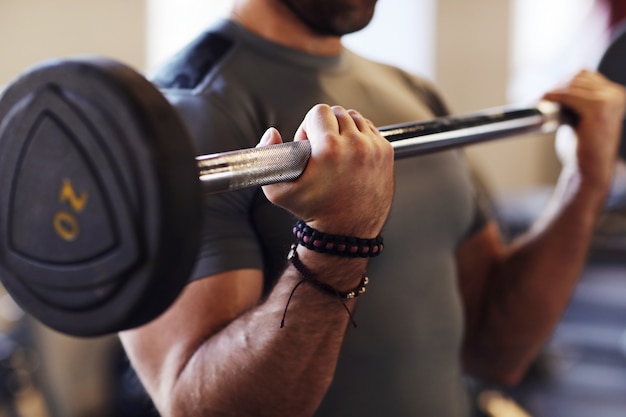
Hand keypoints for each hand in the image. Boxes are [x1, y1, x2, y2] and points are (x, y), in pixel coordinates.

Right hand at [259, 104, 394, 237]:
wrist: (346, 232)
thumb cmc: (315, 213)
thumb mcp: (279, 191)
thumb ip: (268, 156)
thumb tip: (271, 133)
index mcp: (330, 148)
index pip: (319, 112)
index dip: (309, 126)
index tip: (310, 144)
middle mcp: (355, 145)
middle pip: (337, 113)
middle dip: (327, 127)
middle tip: (322, 150)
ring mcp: (374, 148)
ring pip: (355, 119)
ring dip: (345, 130)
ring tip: (338, 152)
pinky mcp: (386, 152)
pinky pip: (371, 130)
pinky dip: (361, 137)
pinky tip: (352, 155)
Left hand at [543, 70, 625, 188]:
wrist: (591, 170)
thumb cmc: (584, 148)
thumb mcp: (582, 118)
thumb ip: (577, 101)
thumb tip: (556, 87)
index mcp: (615, 95)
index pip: (585, 75)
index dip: (563, 82)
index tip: (548, 93)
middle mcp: (616, 95)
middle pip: (578, 77)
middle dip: (557, 86)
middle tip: (541, 97)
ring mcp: (609, 101)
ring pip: (573, 85)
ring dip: (554, 91)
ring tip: (541, 100)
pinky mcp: (598, 110)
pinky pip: (570, 95)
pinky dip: (555, 96)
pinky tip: (545, 99)